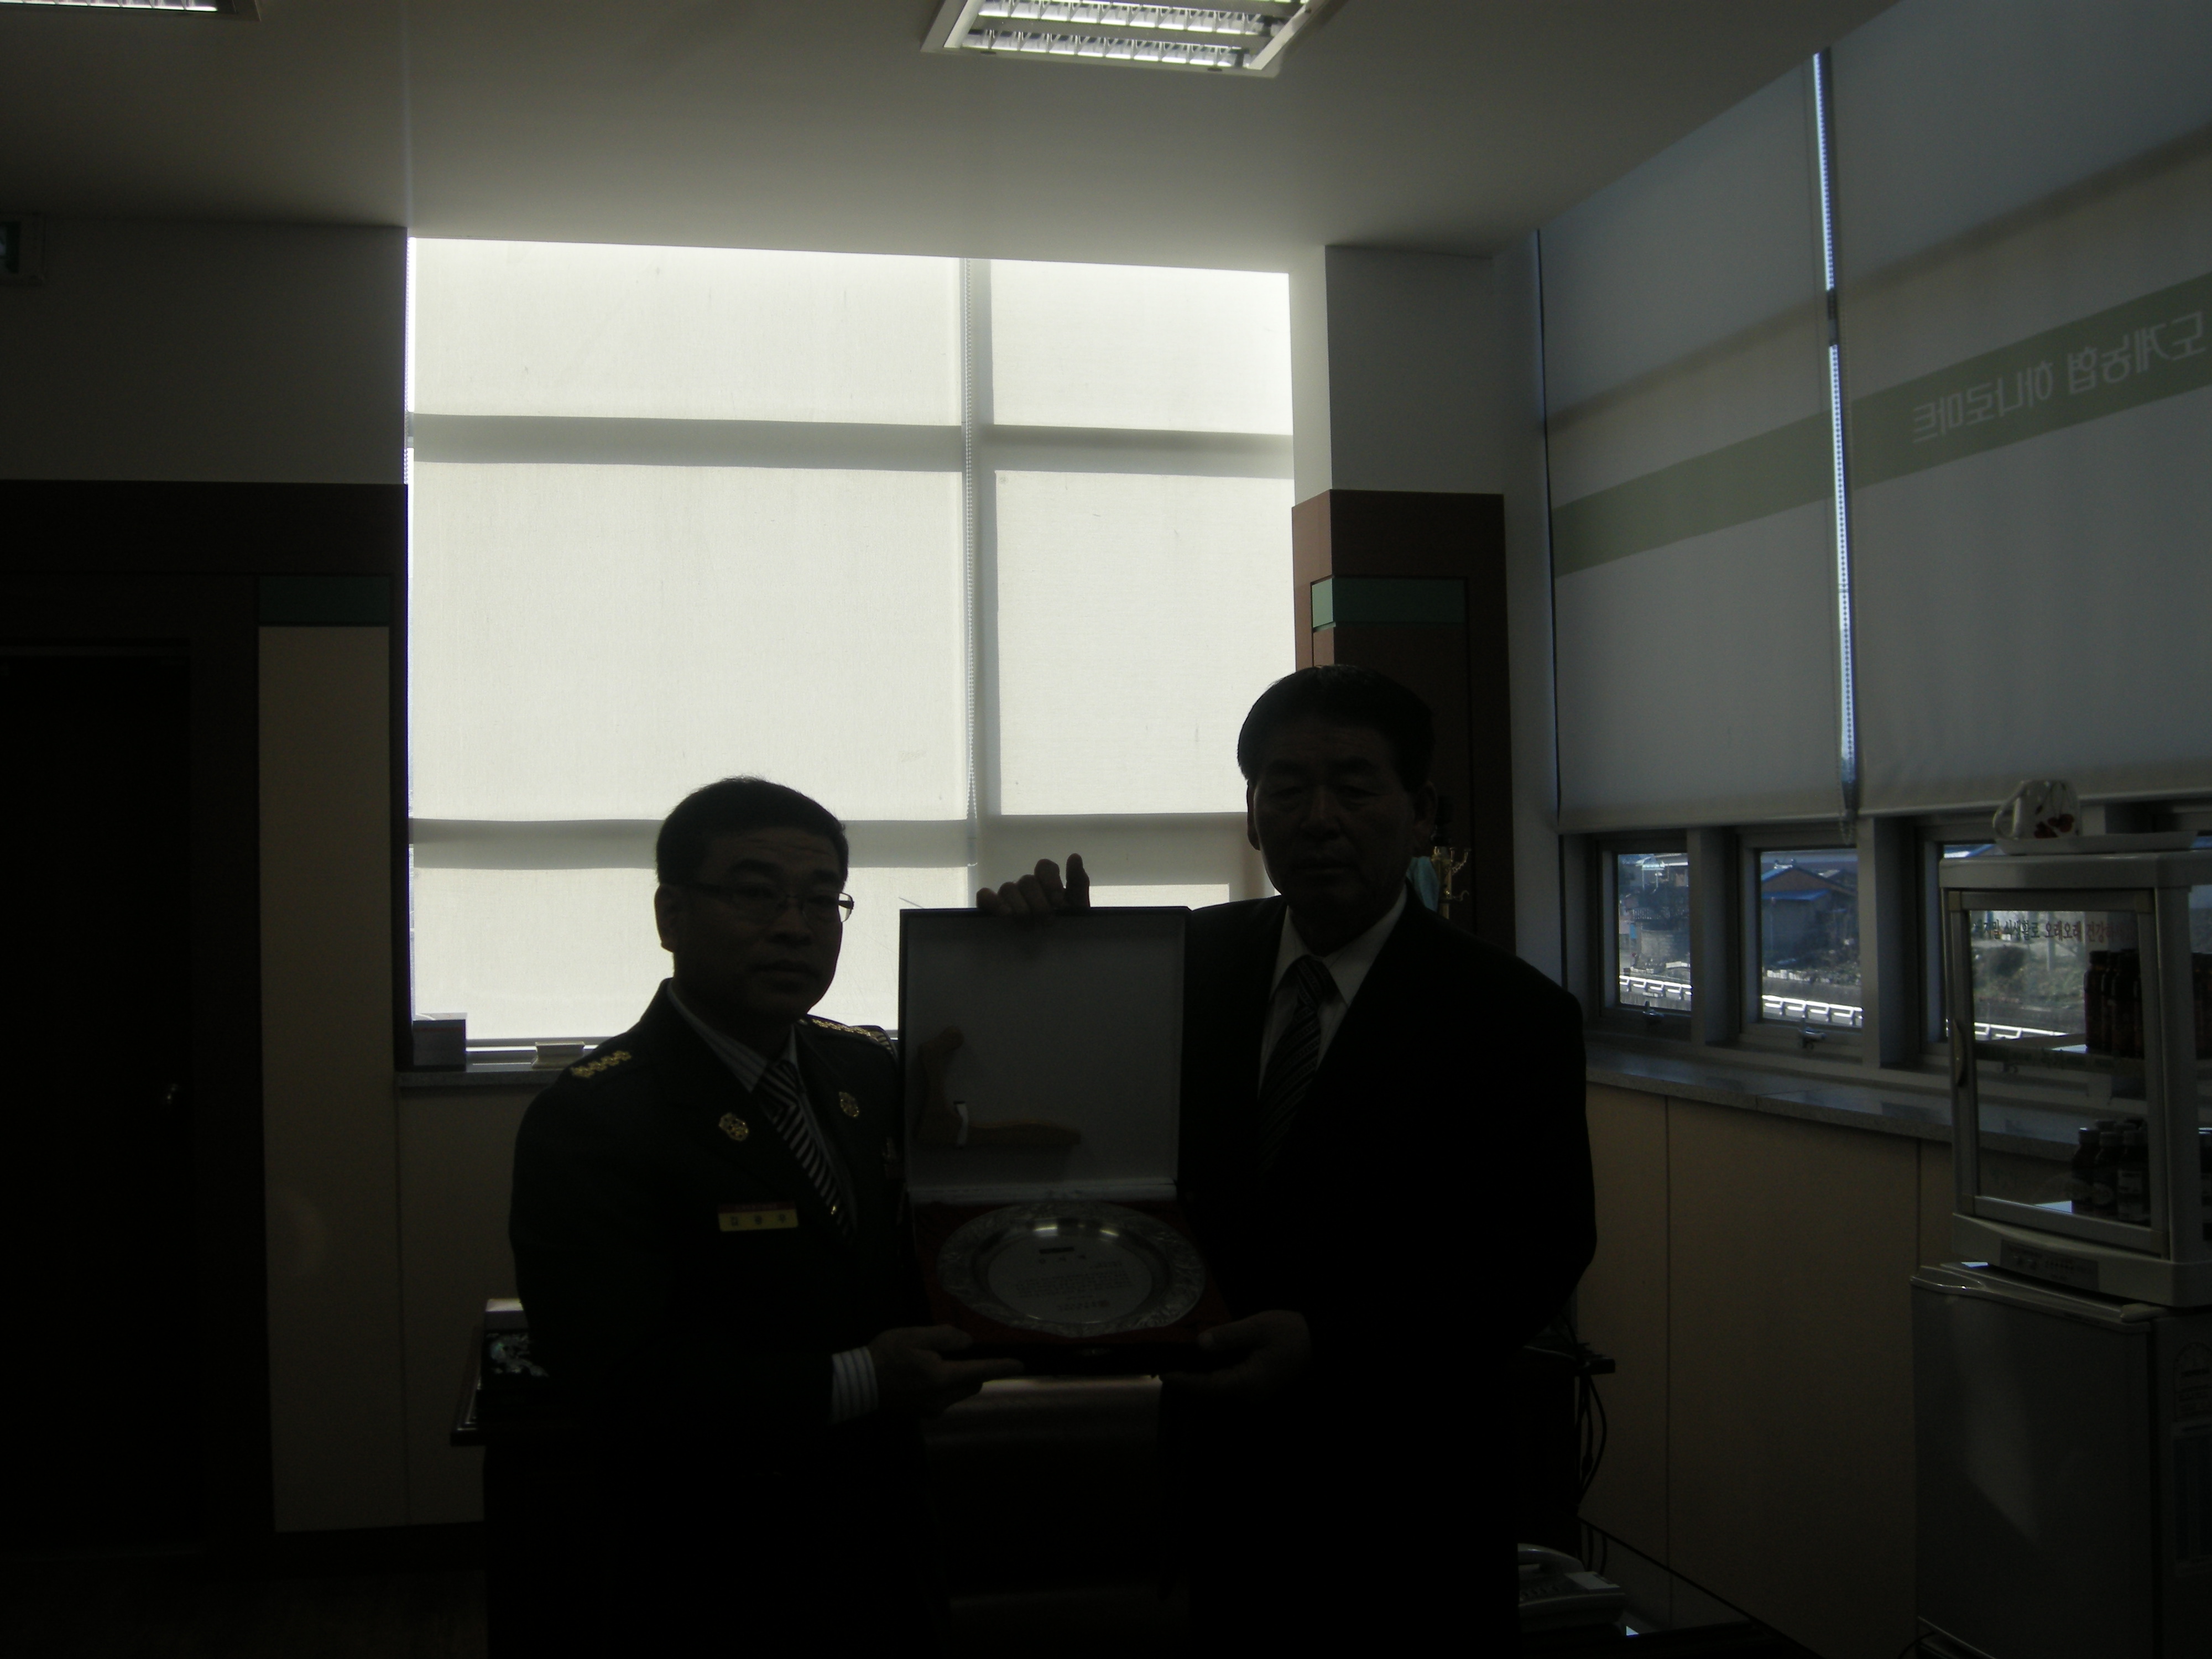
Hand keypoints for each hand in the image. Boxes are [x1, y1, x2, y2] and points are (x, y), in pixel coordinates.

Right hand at [867, 1325, 1022, 1415]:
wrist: (859, 1383)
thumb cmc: (887, 1355)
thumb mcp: (916, 1336)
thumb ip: (945, 1337)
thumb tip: (967, 1343)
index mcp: (943, 1378)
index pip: (981, 1371)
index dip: (1002, 1367)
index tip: (1020, 1365)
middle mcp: (942, 1399)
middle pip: (972, 1383)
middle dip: (975, 1370)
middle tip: (960, 1352)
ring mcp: (932, 1409)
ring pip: (959, 1392)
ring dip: (959, 1378)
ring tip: (937, 1361)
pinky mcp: (923, 1413)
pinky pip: (945, 1398)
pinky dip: (945, 1385)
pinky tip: (926, 1374)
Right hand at [976, 854, 1089, 919]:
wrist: (1055, 954)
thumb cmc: (1066, 929)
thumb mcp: (1077, 907)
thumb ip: (1077, 882)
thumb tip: (1074, 856)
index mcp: (1046, 882)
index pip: (1044, 867)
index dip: (1051, 881)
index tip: (1059, 903)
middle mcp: (1026, 887)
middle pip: (1027, 880)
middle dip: (1039, 902)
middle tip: (1048, 922)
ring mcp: (1008, 897)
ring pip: (1008, 888)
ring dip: (1020, 907)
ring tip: (1030, 927)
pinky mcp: (991, 909)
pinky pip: (984, 896)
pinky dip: (993, 901)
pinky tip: (1006, 914)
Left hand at [1163, 1311, 1310, 1399]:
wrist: (1320, 1341)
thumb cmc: (1290, 1333)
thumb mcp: (1257, 1328)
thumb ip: (1227, 1337)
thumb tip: (1200, 1345)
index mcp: (1246, 1382)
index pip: (1207, 1385)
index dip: (1184, 1379)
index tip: (1163, 1373)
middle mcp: (1248, 1394)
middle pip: (1211, 1390)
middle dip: (1188, 1380)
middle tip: (1164, 1367)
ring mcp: (1255, 1392)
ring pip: (1220, 1387)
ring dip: (1200, 1378)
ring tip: (1179, 1364)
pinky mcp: (1258, 1385)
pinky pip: (1230, 1382)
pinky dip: (1214, 1374)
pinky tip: (1205, 1362)